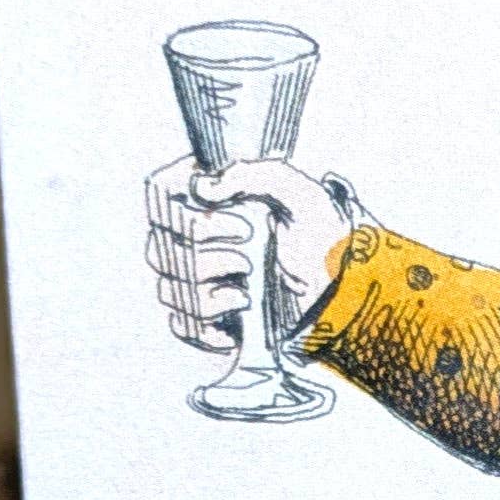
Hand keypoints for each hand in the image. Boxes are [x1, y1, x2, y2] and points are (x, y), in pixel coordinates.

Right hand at [144, 155, 355, 352]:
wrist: (340, 292)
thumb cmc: (321, 239)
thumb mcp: (301, 195)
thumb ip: (255, 175)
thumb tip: (202, 186)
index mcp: (209, 197)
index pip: (159, 196)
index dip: (189, 215)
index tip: (241, 227)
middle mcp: (191, 235)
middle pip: (161, 248)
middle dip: (211, 257)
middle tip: (250, 256)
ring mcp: (195, 278)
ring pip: (169, 287)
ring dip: (211, 291)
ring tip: (248, 285)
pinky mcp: (204, 315)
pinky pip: (180, 324)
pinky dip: (207, 325)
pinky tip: (238, 313)